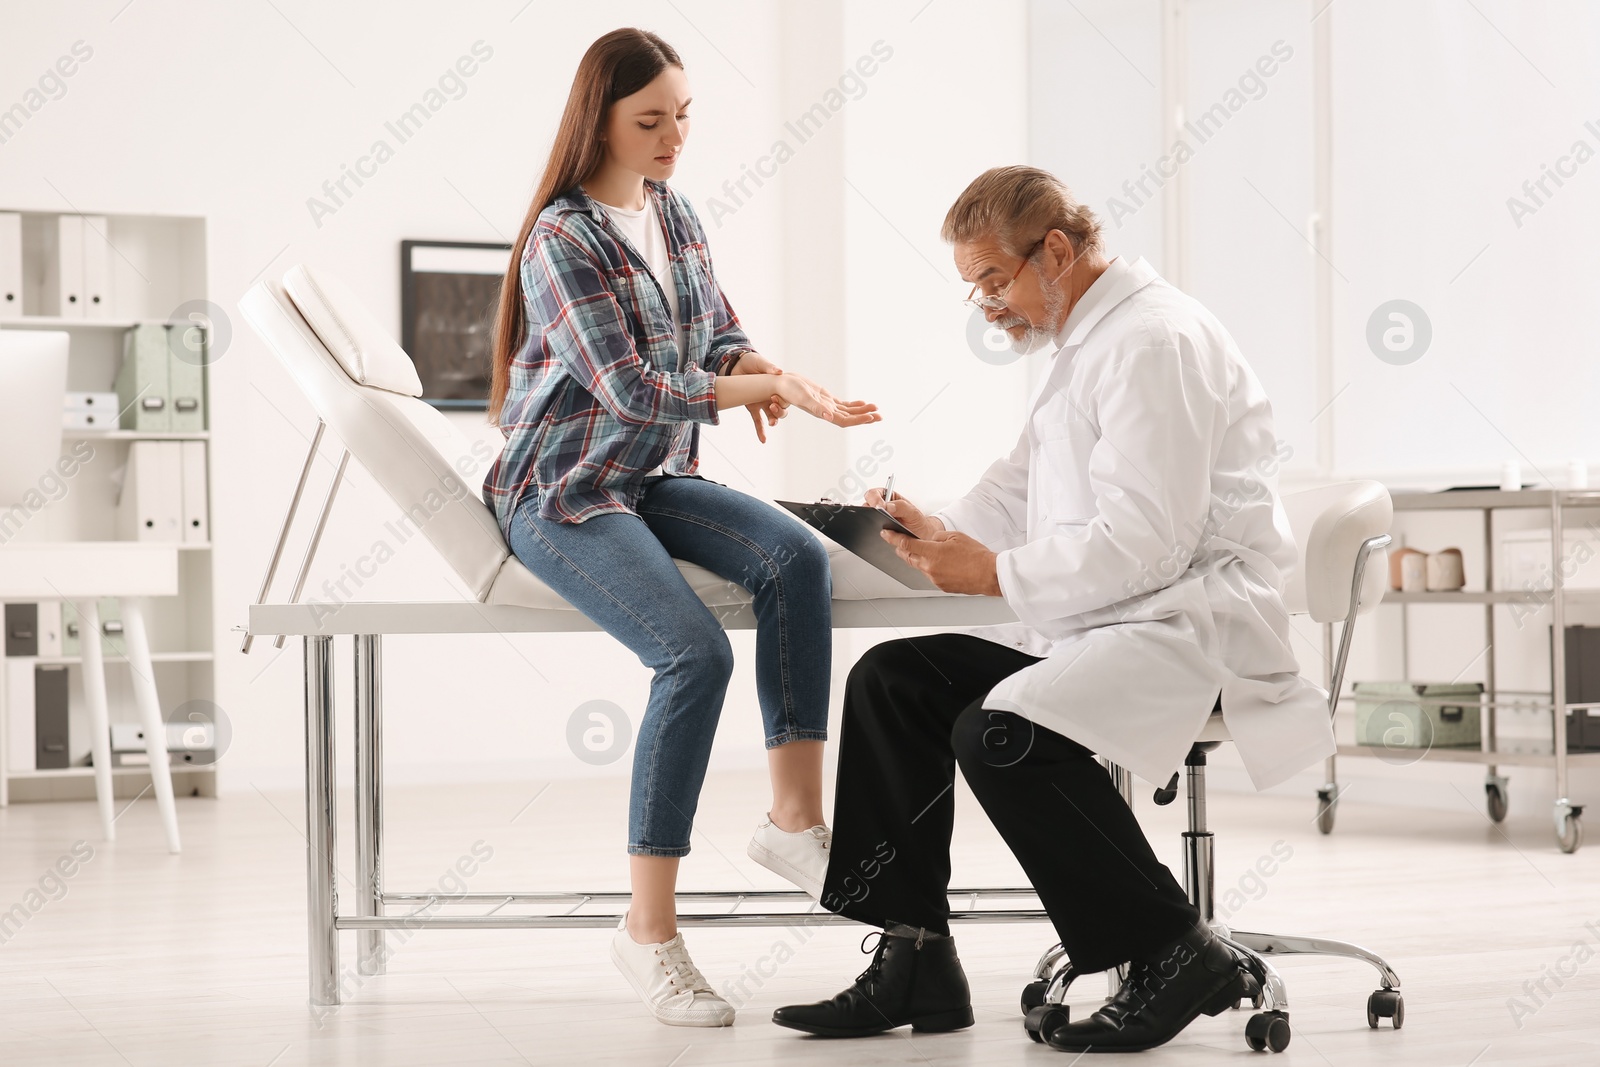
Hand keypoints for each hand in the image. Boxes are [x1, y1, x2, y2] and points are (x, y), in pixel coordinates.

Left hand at [730, 351, 788, 442]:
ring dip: (773, 420)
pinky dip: (760, 431)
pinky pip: (758, 421)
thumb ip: (769, 367)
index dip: (786, 399)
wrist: (735, 365)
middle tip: (773, 406)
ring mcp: (762, 403)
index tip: (780, 397)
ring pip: (771, 416)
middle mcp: (772, 396)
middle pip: (782, 409)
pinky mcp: (752, 407)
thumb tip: (779, 371)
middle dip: (780, 412)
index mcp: (777, 385)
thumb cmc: (751, 362)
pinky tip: (763, 440)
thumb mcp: (760, 362)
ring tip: (771, 422)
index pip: (787, 396)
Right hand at [775, 372, 880, 427]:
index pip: (845, 420)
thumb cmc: (789, 390)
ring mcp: (827, 406)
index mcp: (823, 413)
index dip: (859, 419)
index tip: (872, 417)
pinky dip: (854, 404)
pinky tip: (863, 403)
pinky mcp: (826, 399)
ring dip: (863, 411)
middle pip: (850, 417)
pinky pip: (843, 404)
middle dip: (866, 417)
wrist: (780, 384)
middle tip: (881, 416)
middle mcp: (826, 412)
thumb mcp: (804, 397)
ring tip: (877, 409)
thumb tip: (829, 417)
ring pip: (849, 411)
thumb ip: (817, 408)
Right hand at [864, 488, 945, 538]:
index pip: (874, 493)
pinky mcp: (877, 531)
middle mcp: (881, 507)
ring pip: (866, 518)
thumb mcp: (913, 513)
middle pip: (866, 505)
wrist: (921, 537)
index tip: (879, 506)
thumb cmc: (917, 522)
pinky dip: (873, 531)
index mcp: (888, 498)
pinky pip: (870, 530)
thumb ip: (902, 507)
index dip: (874, 499)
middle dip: (870, 510)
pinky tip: (883, 533)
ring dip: (871, 521)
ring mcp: (877, 519)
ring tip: (883, 526)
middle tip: (878, 516)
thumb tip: (887, 506)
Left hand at [881, 528, 1001, 596]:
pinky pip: (930, 575)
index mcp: (932, 552)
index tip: (886, 534)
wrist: (989, 574)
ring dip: (919, 558)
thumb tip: (930, 540)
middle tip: (899, 542)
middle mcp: (930, 567)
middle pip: (908, 557)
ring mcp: (934, 579)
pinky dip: (931, 568)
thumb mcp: (955, 536)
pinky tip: (942, 563)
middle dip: (902, 549)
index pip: (906, 544)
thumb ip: (937, 537)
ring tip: (928, 552)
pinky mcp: (941, 586)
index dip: (893, 538)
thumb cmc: (976, 556)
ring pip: (919, 566)